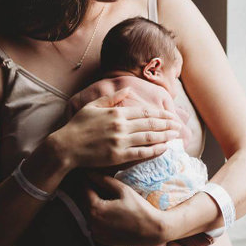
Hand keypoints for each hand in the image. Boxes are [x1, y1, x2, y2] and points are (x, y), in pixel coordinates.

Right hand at [55, 88, 182, 170]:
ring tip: (176, 136)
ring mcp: (120, 141)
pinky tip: (164, 149)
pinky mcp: (118, 156)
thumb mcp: (93, 106)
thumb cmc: (78, 126)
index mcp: (116, 112)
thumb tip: (129, 89)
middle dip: (168, 124)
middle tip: (179, 126)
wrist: (66, 146)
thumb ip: (112, 97)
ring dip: (165, 136)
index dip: (161, 114)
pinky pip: (141, 153)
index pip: (145, 112)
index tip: (172, 116)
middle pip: (151, 124)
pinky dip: (154, 151)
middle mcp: (121, 126)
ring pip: (149, 138)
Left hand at [82, 173, 166, 245]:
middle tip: (96, 183)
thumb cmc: (140, 209)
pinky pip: (94, 225)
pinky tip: (109, 211)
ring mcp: (97, 233)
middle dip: (90, 192)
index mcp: (96, 209)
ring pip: (89, 214)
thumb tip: (92, 173)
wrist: (153, 230)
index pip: (84, 190)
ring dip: (93, 205)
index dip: (87, 181)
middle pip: (84, 203)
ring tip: (104, 196)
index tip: (89, 174)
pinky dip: (98, 217)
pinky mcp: (102, 239)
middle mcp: (93, 223)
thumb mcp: (123, 190)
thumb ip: (104, 180)